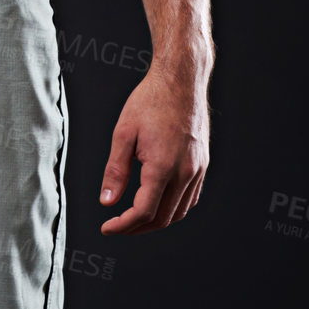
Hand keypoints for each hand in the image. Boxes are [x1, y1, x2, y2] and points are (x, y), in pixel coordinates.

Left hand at [98, 71, 208, 234]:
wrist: (181, 80)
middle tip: (117, 226)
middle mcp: (185, 172)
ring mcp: (197, 169)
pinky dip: (174, 209)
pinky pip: (190, 198)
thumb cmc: (150, 101)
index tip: (107, 227)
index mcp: (162, 167)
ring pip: (179, 212)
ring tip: (135, 219)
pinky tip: (159, 203)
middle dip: (138, 228)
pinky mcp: (202, 164)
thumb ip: (115, 171)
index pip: (143, 212)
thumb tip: (107, 202)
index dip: (123, 225)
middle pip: (162, 218)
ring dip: (157, 221)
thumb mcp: (123, 133)